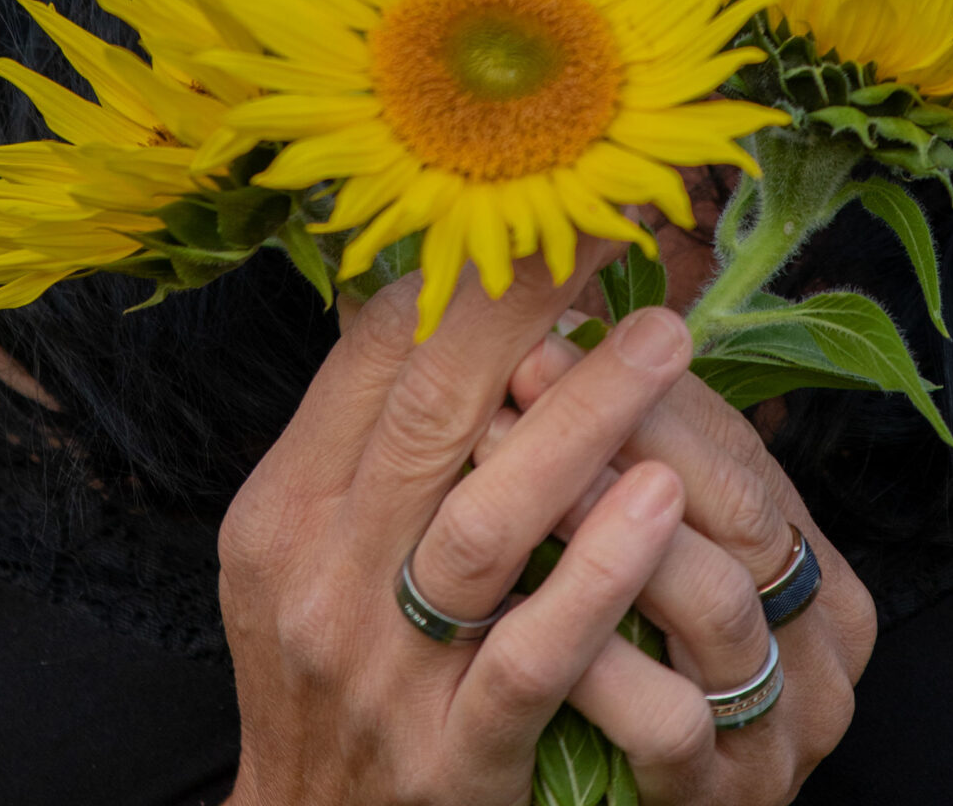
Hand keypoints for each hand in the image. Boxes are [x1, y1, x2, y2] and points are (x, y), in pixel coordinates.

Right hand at [220, 244, 707, 805]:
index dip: (468, 273)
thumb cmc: (329, 679)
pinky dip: (597, 572)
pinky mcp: (455, 760)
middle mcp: (322, 578)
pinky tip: (660, 501)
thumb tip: (440, 286)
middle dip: (527, 309)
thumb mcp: (305, 551)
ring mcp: (387, 672)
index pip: (372, 356)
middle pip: (429, 414)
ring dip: (582, 421)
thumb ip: (368, 433)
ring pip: (486, 523)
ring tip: (667, 343)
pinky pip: (533, 655)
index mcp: (286, 508)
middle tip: (615, 229)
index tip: (550, 202)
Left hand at [489, 326, 876, 799]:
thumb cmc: (632, 677)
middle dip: (620, 428)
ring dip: (601, 521)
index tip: (548, 330)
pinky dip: (600, 657)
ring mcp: (782, 731)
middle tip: (520, 373)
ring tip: (506, 464)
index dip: (643, 384)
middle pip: (740, 507)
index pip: (741, 447)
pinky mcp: (725, 802)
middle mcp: (823, 650)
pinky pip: (670, 720)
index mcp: (820, 574)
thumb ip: (637, 467)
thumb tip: (557, 328)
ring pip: (714, 599)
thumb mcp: (656, 565)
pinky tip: (522, 609)